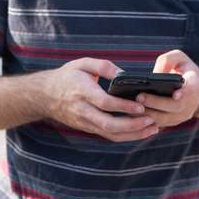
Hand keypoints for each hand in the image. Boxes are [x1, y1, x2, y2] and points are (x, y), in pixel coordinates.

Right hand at [43, 58, 158, 141]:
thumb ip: (104, 67)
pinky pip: (109, 136)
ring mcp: (85, 123)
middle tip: (151, 120)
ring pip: (110, 134)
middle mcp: (83, 110)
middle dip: (132, 125)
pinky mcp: (89, 128)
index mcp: (82, 92)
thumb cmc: (67, 76)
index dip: (123, 107)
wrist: (44, 96)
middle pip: (108, 124)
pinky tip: (142, 131)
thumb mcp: (83, 63)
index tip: (140, 106)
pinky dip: (127, 136)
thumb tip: (124, 75)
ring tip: (153, 129)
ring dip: (133, 134)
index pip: (104, 103)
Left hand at [135, 50, 198, 127]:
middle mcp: (190, 104)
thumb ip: (168, 60)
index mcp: (195, 86)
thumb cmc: (183, 69)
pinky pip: (157, 124)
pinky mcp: (171, 122)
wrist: (193, 87)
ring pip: (164, 120)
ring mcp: (181, 116)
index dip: (182, 96)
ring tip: (131, 106)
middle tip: (139, 97)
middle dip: (156, 103)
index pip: (190, 93)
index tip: (174, 94)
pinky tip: (132, 113)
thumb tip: (156, 74)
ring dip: (147, 114)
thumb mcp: (180, 58)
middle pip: (174, 109)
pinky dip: (144, 120)